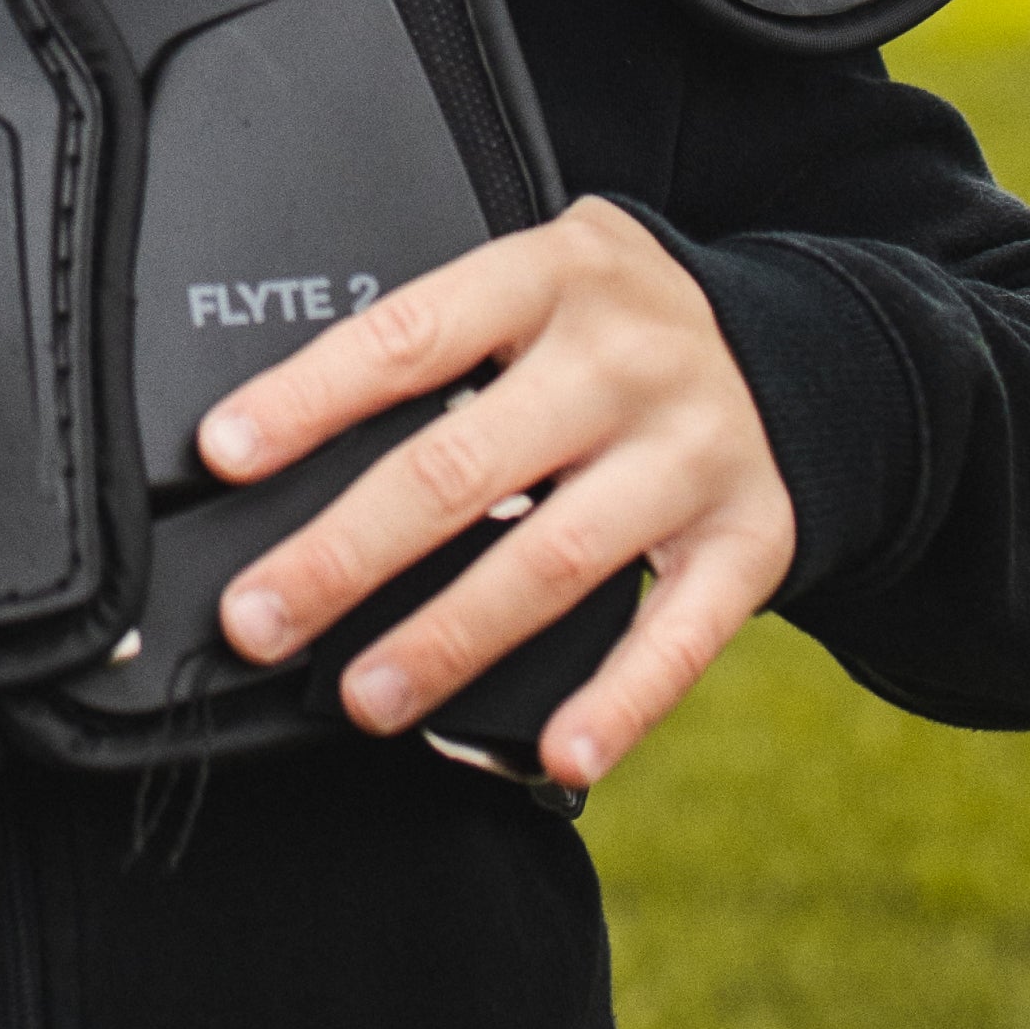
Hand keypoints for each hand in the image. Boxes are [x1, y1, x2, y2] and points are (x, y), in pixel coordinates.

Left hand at [200, 197, 794, 789]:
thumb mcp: (534, 279)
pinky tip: (555, 751)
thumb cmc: (614, 322)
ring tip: (366, 698)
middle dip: (344, 553)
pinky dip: (617, 701)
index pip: (408, 336)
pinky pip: (681, 635)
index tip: (225, 454)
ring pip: (554, 558)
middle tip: (259, 618)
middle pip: (461, 465)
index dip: (310, 398)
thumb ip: (437, 339)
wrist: (804, 344)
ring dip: (449, 638)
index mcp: (549, 276)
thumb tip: (286, 439)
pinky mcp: (752, 538)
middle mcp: (622, 360)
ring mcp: (693, 452)